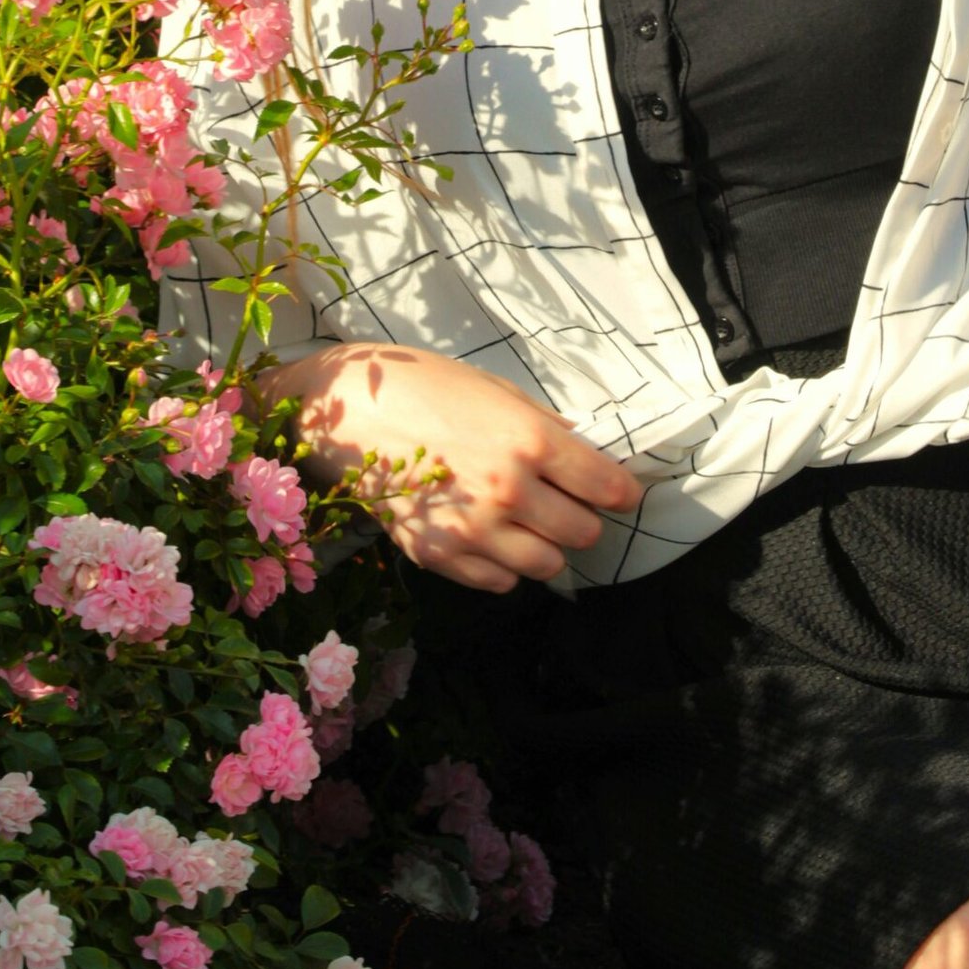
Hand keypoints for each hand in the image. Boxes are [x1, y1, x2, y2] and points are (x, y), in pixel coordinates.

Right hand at [261, 343, 642, 591]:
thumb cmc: (422, 386)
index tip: (618, 491)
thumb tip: (582, 453)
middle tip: (564, 502)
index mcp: (528, 439)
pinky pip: (500, 582)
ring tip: (527, 523)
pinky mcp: (440, 555)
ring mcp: (473, 529)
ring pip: (547, 565)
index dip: (621, 491)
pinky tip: (490, 536)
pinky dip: (504, 566)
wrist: (347, 410)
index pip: (606, 486)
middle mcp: (508, 489)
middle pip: (583, 533)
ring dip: (546, 546)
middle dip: (582, 518)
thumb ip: (542, 425)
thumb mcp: (494, 390)